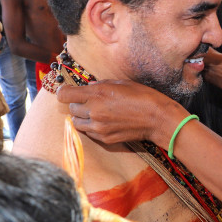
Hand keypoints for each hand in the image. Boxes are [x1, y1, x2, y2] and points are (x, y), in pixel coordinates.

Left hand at [56, 80, 188, 145]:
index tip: (69, 91)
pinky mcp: (104, 138)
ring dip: (83, 117)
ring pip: (76, 123)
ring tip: (96, 113)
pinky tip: (105, 122)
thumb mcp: (121, 83)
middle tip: (91, 102)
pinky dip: (92, 127)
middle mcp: (94, 111)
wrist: (158, 119)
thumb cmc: (143, 96)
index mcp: (97, 93)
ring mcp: (98, 127)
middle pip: (70, 108)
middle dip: (78, 104)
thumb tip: (89, 87)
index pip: (64, 94)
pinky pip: (89, 132)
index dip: (64, 92)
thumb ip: (101, 85)